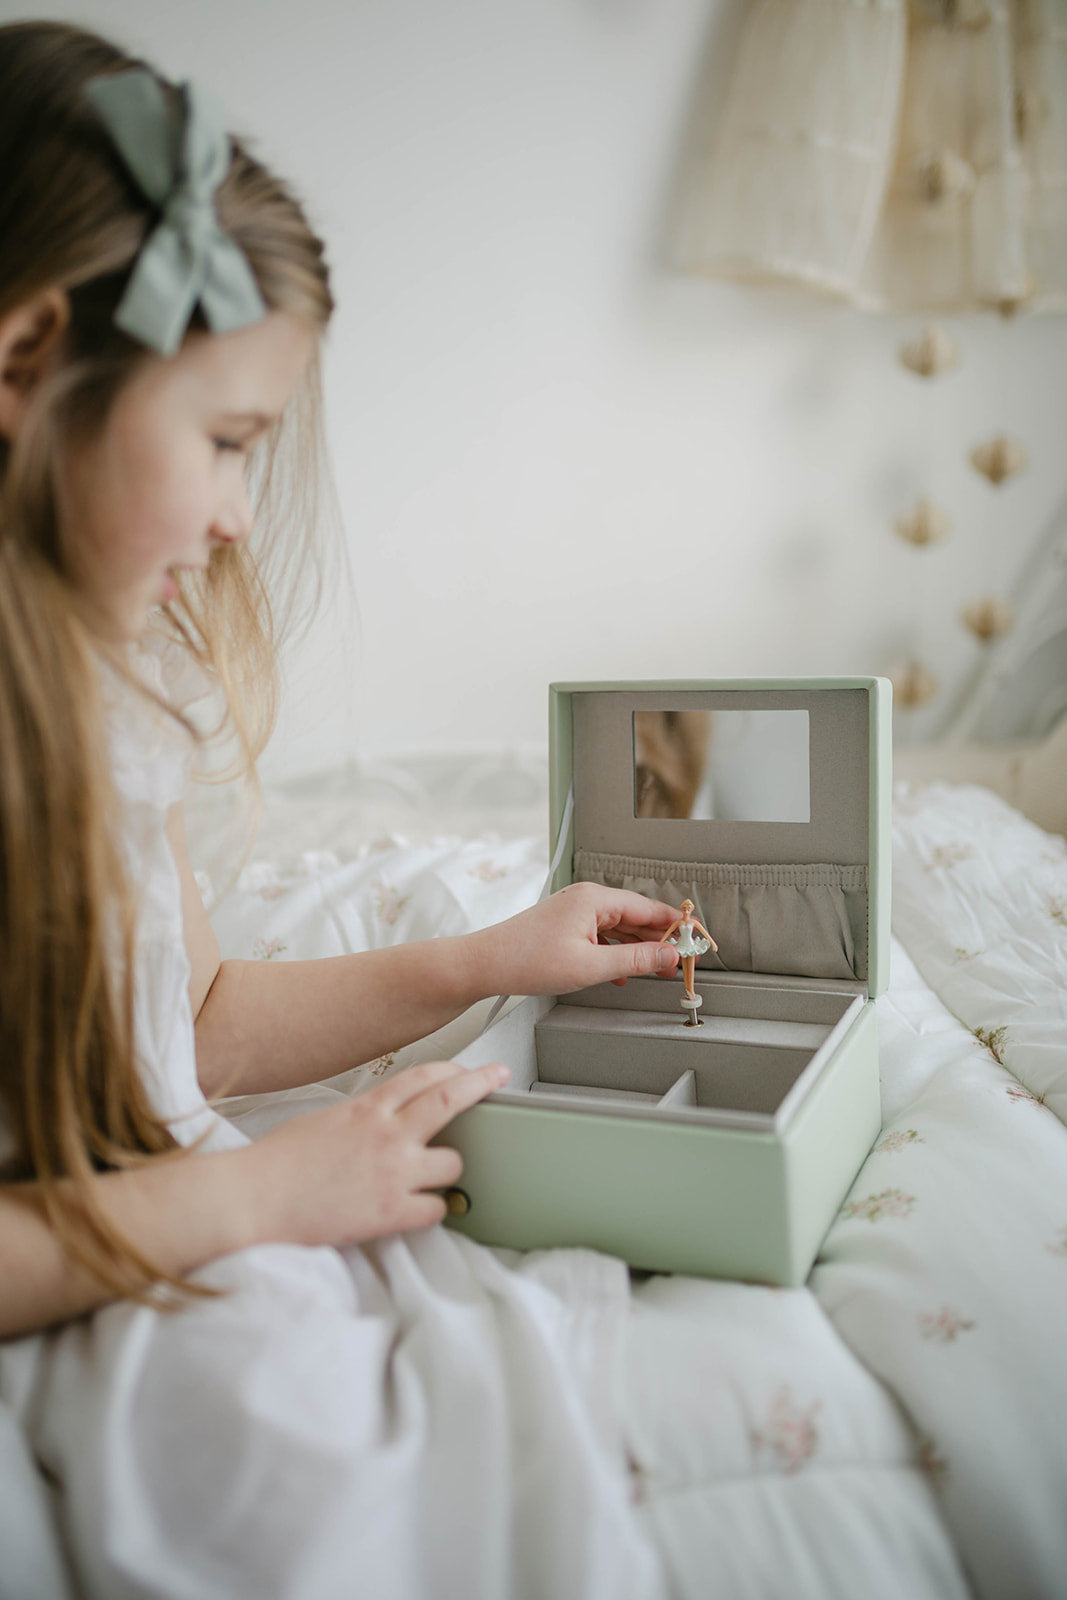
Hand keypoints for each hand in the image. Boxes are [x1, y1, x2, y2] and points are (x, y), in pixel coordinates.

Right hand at [243, 1059, 507, 1246]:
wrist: (252, 1199)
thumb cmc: (275, 1163)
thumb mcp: (322, 1121)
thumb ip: (358, 1118)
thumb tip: (376, 1120)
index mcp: (366, 1108)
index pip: (422, 1077)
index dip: (453, 1069)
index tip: (471, 1068)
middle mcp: (386, 1134)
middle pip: (450, 1100)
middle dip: (481, 1084)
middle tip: (499, 1078)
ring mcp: (392, 1172)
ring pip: (454, 1161)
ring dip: (449, 1168)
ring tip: (438, 1175)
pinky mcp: (390, 1212)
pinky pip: (437, 1209)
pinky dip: (434, 1210)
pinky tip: (421, 1211)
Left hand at [474, 882, 680, 994]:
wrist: (485, 964)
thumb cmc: (527, 960)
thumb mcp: (591, 966)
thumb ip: (635, 961)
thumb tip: (667, 956)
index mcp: (595, 899)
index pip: (650, 907)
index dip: (677, 926)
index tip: (697, 939)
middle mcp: (586, 899)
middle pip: (637, 916)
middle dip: (660, 940)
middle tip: (682, 961)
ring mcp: (574, 912)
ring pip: (620, 927)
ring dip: (639, 949)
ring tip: (658, 971)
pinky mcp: (565, 926)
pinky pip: (602, 935)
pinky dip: (616, 953)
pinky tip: (621, 974)